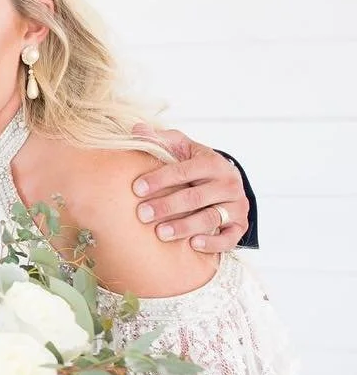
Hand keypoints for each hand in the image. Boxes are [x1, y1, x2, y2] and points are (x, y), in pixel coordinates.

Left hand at [132, 124, 249, 253]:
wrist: (225, 181)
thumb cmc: (195, 164)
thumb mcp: (181, 148)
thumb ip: (159, 140)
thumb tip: (135, 130)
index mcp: (212, 162)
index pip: (183, 171)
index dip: (159, 179)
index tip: (136, 189)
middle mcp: (228, 184)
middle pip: (195, 197)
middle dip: (167, 206)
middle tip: (142, 214)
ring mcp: (236, 206)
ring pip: (210, 218)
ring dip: (184, 226)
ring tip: (160, 233)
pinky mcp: (240, 225)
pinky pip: (230, 238)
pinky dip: (213, 243)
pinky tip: (193, 244)